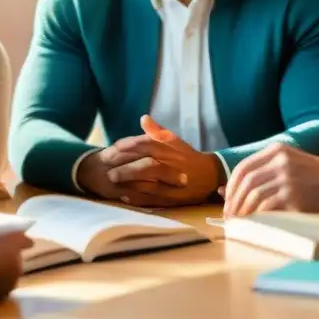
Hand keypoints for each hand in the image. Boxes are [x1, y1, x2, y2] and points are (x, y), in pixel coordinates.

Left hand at [77, 115, 222, 206]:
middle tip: (108, 169)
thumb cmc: (188, 156)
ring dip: (128, 183)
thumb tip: (143, 118)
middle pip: (145, 166)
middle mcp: (171, 165)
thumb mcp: (175, 141)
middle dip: (125, 168)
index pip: (146, 144)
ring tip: (112, 182)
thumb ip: (158, 131)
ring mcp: (171, 184)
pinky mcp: (172, 199)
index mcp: (170, 149)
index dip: (127, 146)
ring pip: (147, 184)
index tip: (113, 148)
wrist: (209, 176)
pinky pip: (152, 200)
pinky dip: (137, 198)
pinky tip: (124, 195)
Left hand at [221, 142, 318, 217]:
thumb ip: (260, 173)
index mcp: (277, 150)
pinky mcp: (293, 195)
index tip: (227, 200)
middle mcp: (281, 161)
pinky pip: (266, 206)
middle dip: (234, 201)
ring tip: (238, 221)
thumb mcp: (288, 165)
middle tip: (229, 215)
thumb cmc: (315, 177)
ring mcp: (287, 177)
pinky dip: (256, 215)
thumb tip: (223, 190)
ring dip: (242, 210)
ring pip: (253, 194)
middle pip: (246, 182)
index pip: (243, 167)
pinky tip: (253, 222)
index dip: (231, 186)